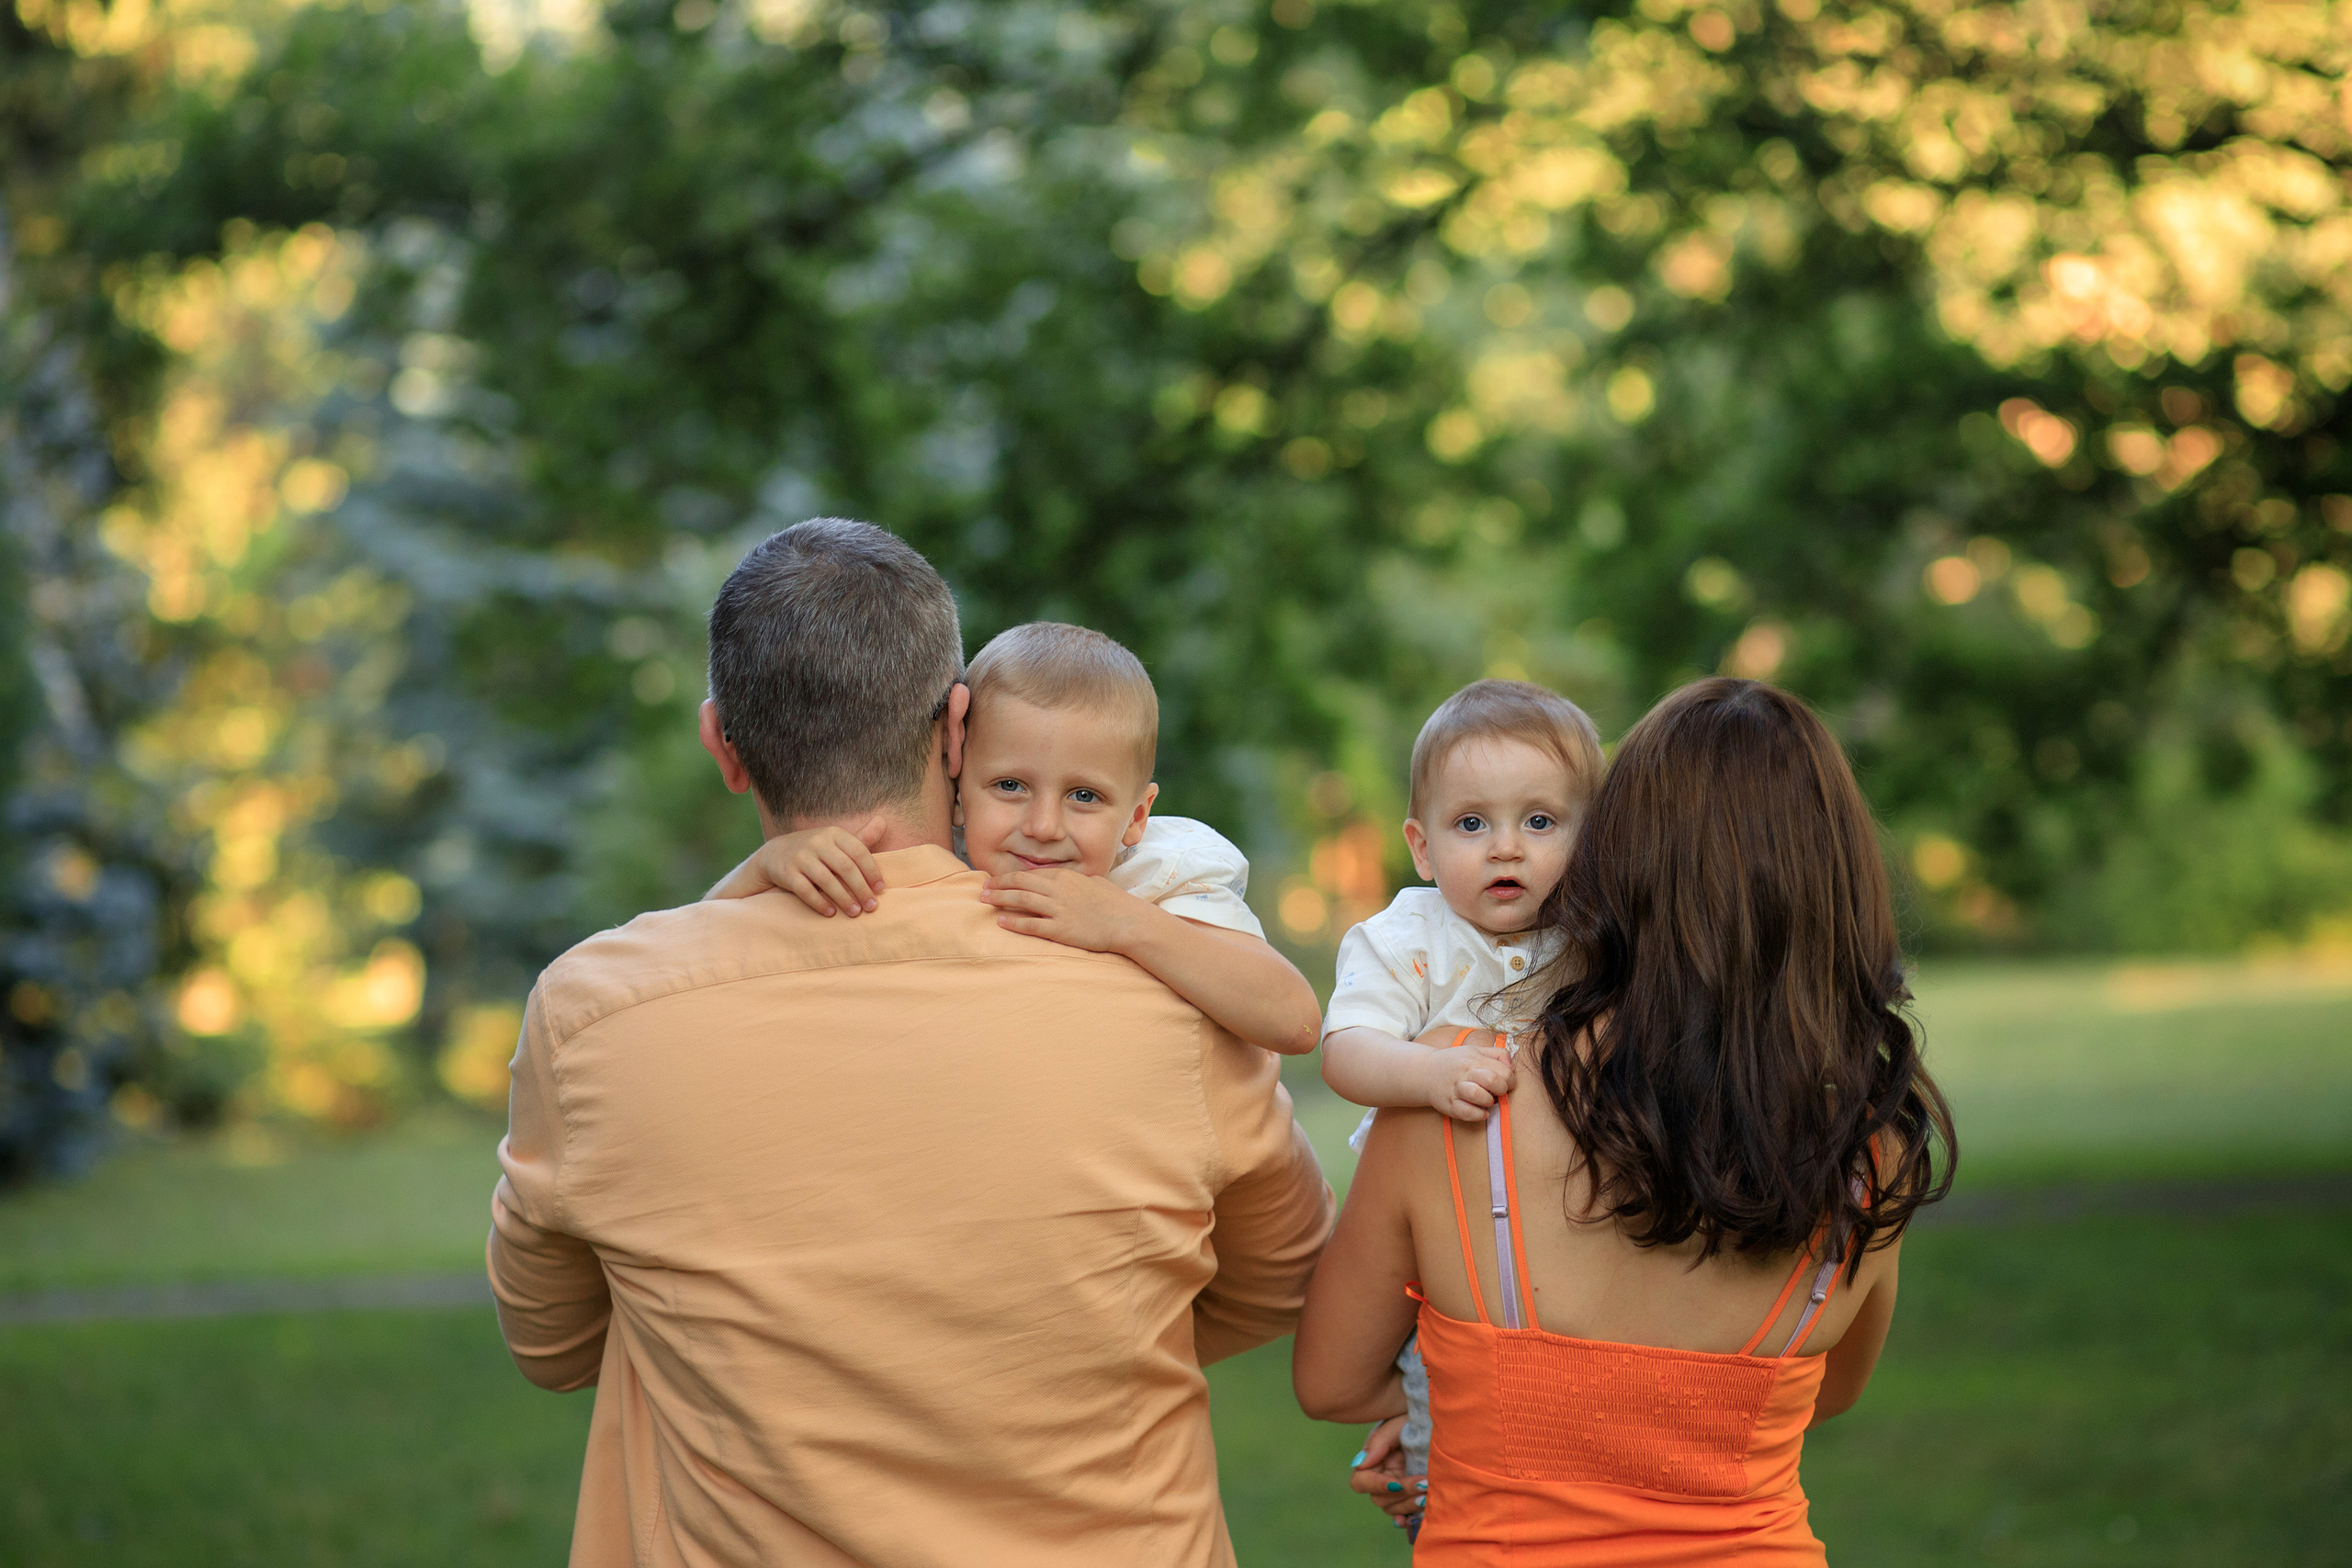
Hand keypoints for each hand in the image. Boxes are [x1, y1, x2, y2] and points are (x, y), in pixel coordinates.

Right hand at [707, 818, 886, 915]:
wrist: (774, 855)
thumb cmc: (815, 851)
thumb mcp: (835, 841)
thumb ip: (860, 838)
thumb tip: (884, 821)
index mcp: (833, 833)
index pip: (858, 851)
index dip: (871, 871)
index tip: (880, 890)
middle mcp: (817, 842)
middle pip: (845, 867)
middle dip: (861, 889)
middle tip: (872, 907)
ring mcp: (800, 857)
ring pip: (826, 880)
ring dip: (843, 899)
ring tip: (855, 913)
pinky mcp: (787, 873)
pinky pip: (806, 890)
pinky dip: (819, 903)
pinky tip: (831, 913)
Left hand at [979, 866, 1140, 951]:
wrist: (1128, 922)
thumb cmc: (1114, 903)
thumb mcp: (1093, 883)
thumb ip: (1074, 881)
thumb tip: (1062, 881)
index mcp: (1066, 877)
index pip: (1031, 874)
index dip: (1010, 877)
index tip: (997, 880)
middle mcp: (1059, 890)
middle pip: (1021, 883)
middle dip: (999, 884)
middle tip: (982, 888)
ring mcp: (1059, 909)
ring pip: (1022, 900)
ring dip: (1000, 899)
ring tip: (985, 900)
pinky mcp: (1061, 929)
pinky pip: (1032, 924)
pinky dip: (1014, 922)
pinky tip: (1001, 921)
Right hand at [1348, 1415, 1425, 1523]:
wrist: (1441, 1421)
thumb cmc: (1416, 1417)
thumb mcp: (1398, 1424)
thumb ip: (1379, 1442)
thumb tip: (1360, 1464)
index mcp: (1374, 1459)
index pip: (1361, 1481)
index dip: (1376, 1485)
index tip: (1396, 1483)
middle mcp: (1382, 1475)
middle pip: (1379, 1498)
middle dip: (1402, 1493)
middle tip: (1424, 1483)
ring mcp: (1397, 1487)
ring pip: (1392, 1508)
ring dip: (1409, 1504)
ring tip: (1428, 1493)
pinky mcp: (1412, 1495)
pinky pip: (1404, 1514)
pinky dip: (1406, 1518)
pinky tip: (1412, 1520)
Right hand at [1418, 1031, 1513, 1122]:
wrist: (1424, 1072)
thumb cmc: (1455, 1063)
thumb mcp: (1475, 1051)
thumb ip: (1496, 1054)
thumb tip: (1512, 1068)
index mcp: (1474, 1059)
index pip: (1503, 1070)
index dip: (1510, 1080)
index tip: (1506, 1084)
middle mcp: (1464, 1072)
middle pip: (1492, 1081)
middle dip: (1502, 1090)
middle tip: (1498, 1093)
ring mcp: (1455, 1089)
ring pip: (1477, 1095)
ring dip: (1488, 1101)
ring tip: (1487, 1101)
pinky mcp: (1448, 1104)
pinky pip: (1466, 1112)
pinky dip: (1478, 1115)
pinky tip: (1481, 1112)